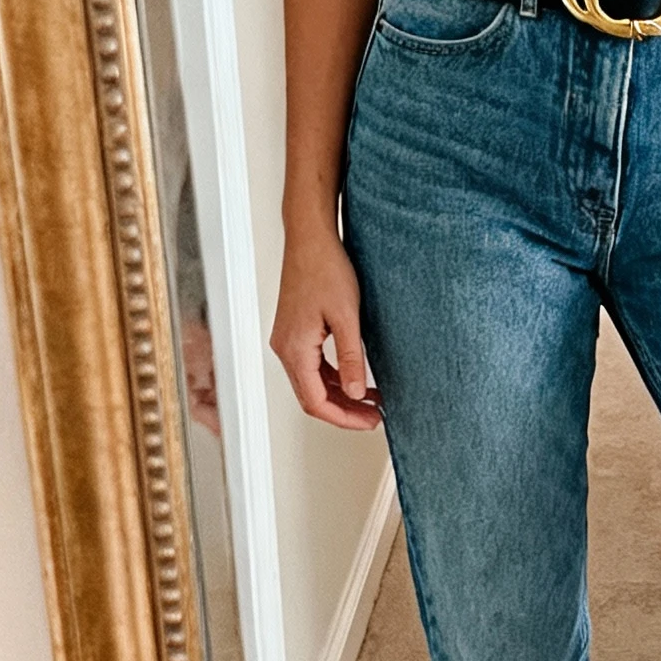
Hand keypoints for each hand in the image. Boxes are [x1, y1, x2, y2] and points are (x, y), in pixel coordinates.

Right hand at [271, 225, 382, 430]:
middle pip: (312, 396)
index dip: (344, 418)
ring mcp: (288, 340)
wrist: (310, 238)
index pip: (315, 402)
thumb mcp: (347, 317)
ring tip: (371, 402)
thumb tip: (357, 394)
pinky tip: (357, 378)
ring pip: (312, 383)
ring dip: (340, 395)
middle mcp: (285, 348)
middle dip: (344, 411)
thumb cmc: (325, 269)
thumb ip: (351, 359)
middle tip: (375, 417)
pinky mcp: (295, 331)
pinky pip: (312, 366)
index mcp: (294, 349)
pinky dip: (334, 377)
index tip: (370, 422)